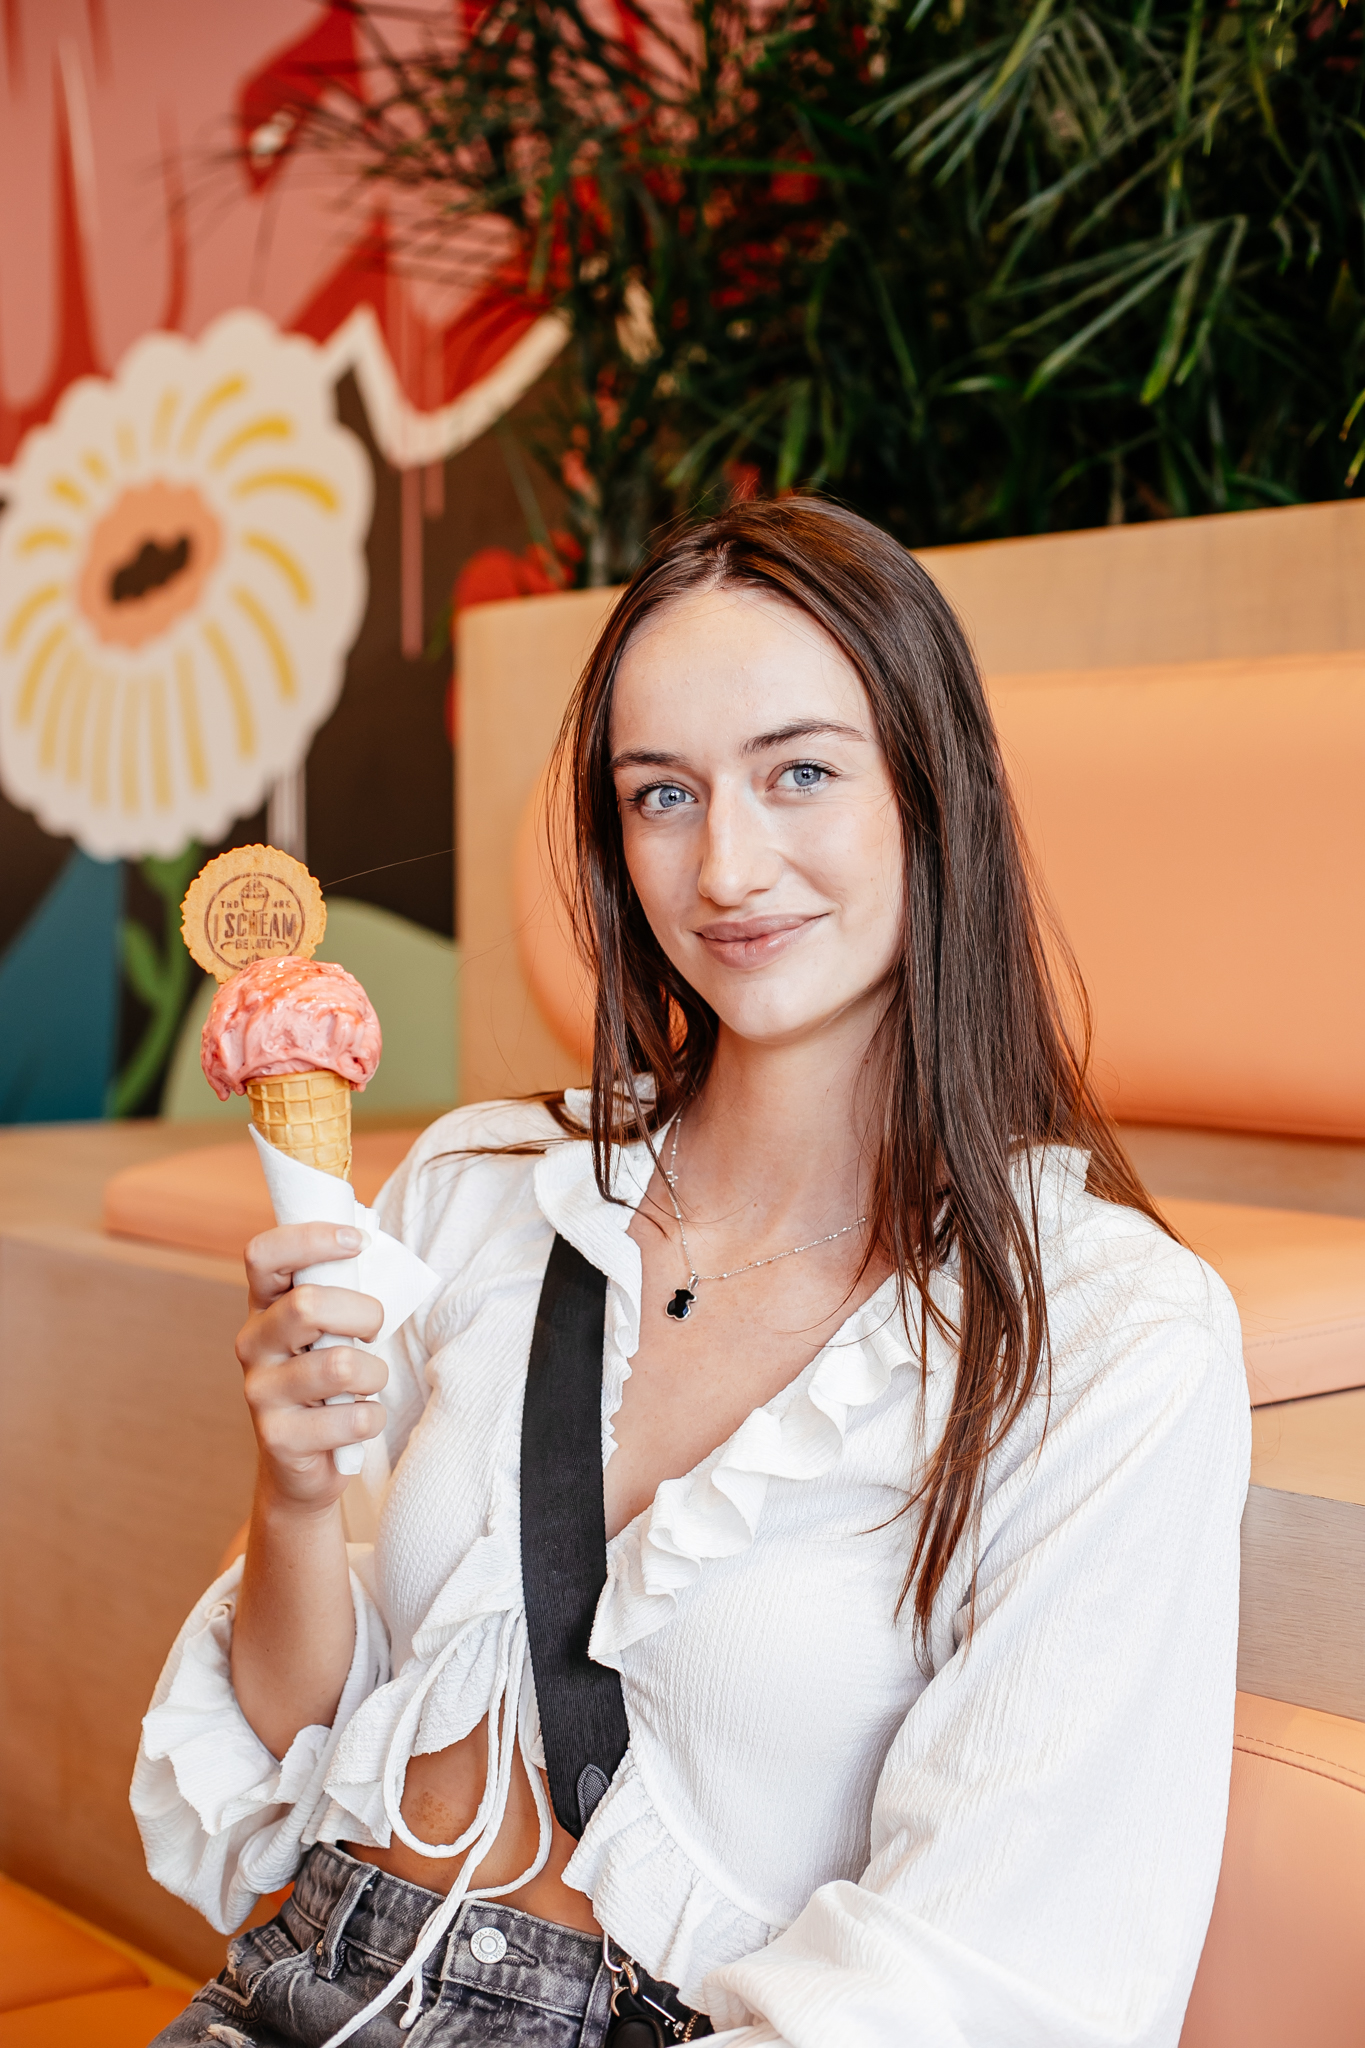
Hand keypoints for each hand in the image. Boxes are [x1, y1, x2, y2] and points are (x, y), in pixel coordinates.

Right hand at [237, 1223, 385, 1510]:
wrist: (307, 1463)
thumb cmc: (332, 1379)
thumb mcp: (331, 1328)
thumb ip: (340, 1290)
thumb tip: (374, 1244)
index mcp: (264, 1306)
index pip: (264, 1254)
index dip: (311, 1239)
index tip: (357, 1242)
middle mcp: (252, 1344)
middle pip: (307, 1306)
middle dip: (364, 1314)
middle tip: (374, 1331)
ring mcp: (260, 1392)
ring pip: (339, 1364)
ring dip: (374, 1373)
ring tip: (368, 1383)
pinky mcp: (278, 1437)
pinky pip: (351, 1417)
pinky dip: (372, 1417)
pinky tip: (360, 1420)